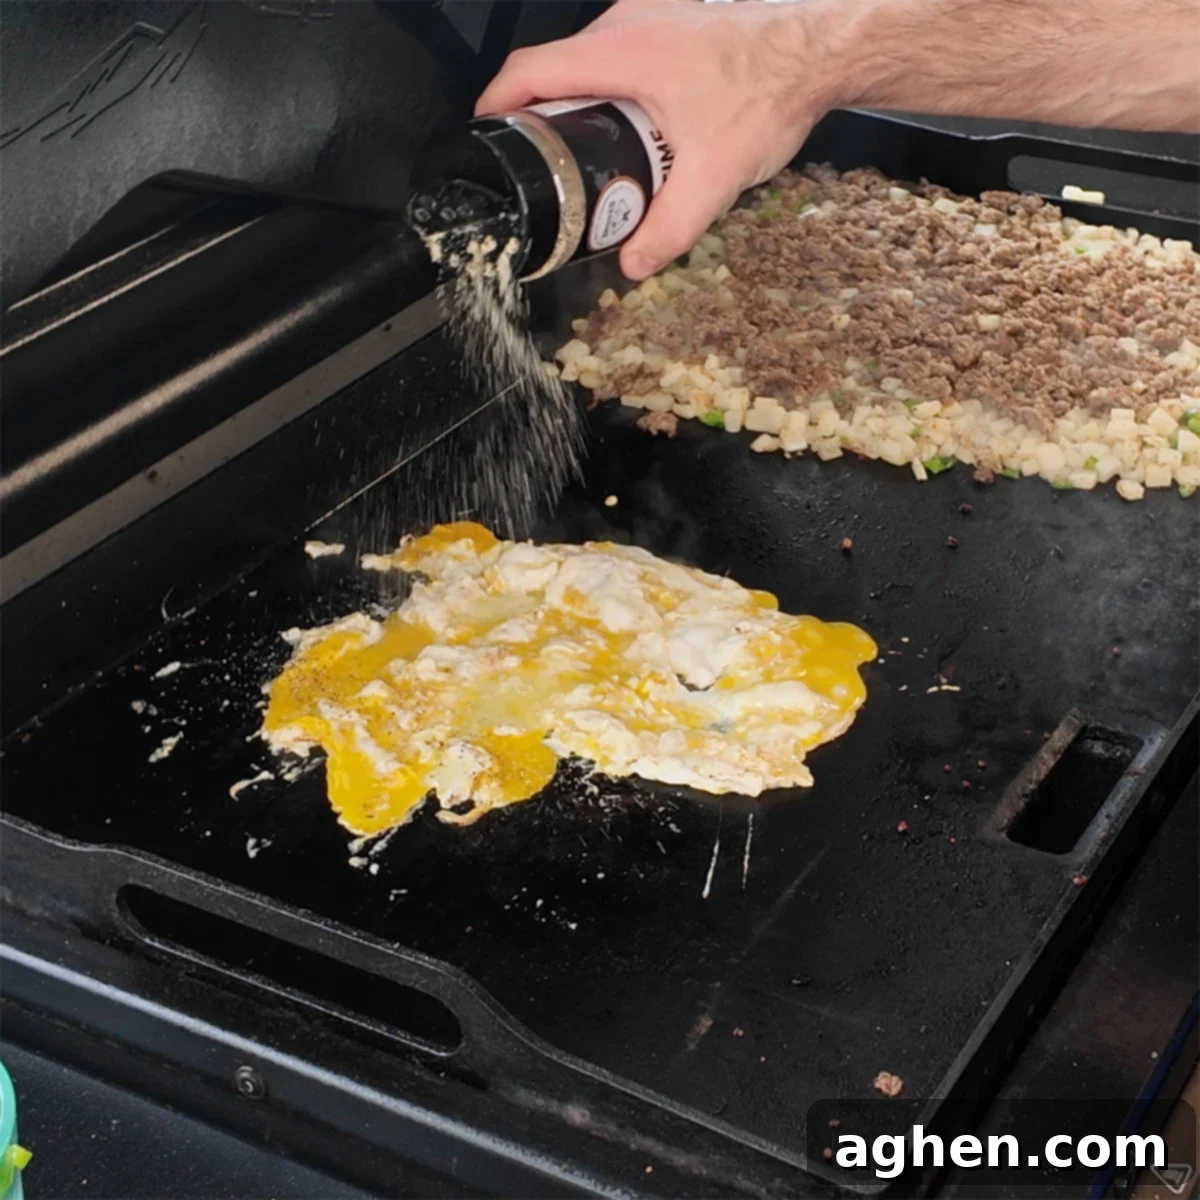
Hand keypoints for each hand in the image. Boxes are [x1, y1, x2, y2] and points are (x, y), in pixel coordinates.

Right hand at [476, 0, 841, 279]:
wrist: (821, 49)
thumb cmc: (770, 91)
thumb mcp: (715, 176)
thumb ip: (670, 227)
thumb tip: (633, 263)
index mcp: (621, 51)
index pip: (529, 71)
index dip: (495, 106)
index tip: (486, 139)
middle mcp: (626, 22)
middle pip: (554, 69)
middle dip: (539, 118)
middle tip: (544, 168)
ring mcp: (648, 14)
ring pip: (586, 61)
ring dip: (578, 105)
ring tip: (588, 157)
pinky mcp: (669, 20)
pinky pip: (617, 54)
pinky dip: (608, 90)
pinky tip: (632, 129)